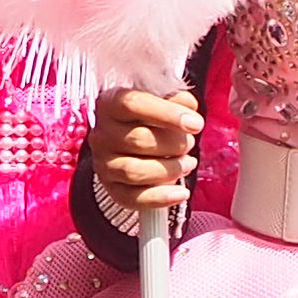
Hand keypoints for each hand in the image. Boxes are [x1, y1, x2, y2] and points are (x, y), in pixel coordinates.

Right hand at [88, 83, 200, 224]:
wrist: (131, 137)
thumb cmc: (150, 115)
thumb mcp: (161, 99)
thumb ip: (176, 98)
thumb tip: (188, 109)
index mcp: (110, 104)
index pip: (133, 104)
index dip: (167, 114)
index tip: (196, 124)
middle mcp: (102, 134)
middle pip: (139, 140)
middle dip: (174, 144)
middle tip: (189, 143)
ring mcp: (103, 163)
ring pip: (135, 172)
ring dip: (170, 170)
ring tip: (187, 163)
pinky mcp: (111, 188)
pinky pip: (132, 199)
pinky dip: (160, 198)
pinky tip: (181, 192)